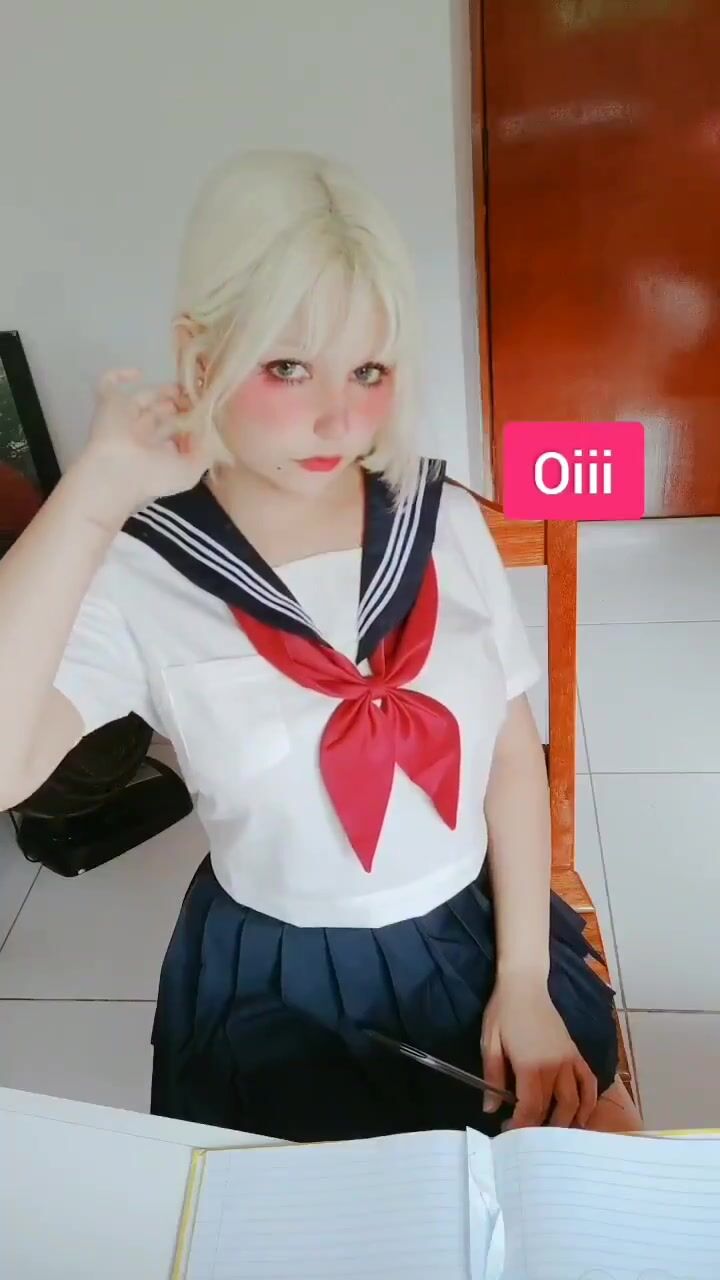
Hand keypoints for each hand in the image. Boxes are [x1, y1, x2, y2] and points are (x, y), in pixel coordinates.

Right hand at [73, 368, 211, 518]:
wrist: (118, 471)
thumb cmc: (154, 474)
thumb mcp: (190, 472)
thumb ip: (205, 453)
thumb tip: (212, 434)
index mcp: (158, 453)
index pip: (175, 433)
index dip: (190, 421)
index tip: (205, 410)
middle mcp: (142, 435)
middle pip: (162, 413)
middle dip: (178, 404)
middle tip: (195, 395)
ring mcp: (125, 418)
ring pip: (144, 399)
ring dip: (162, 392)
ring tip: (181, 388)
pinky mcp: (109, 403)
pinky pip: (108, 384)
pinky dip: (119, 375)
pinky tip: (138, 372)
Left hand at [481, 975, 596, 1129]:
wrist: (525, 985)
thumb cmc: (503, 1013)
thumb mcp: (489, 1043)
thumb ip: (492, 1077)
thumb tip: (490, 1109)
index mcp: (530, 1065)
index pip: (530, 1107)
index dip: (521, 1126)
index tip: (509, 1133)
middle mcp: (555, 1066)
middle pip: (553, 1109)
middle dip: (541, 1128)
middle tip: (528, 1138)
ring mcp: (569, 1060)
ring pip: (574, 1102)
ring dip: (566, 1122)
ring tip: (553, 1134)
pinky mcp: (576, 1053)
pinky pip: (588, 1083)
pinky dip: (588, 1102)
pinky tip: (581, 1115)